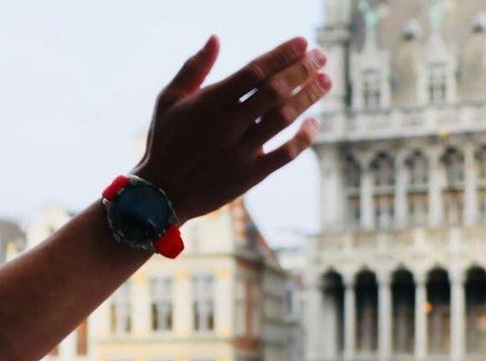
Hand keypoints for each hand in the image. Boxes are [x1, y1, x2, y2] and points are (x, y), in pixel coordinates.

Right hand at [132, 36, 330, 221]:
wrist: (159, 195)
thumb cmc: (164, 143)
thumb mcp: (168, 101)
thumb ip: (193, 69)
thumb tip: (215, 38)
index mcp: (207, 104)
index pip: (253, 72)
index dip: (281, 54)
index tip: (303, 42)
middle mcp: (226, 126)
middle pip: (274, 91)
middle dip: (302, 69)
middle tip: (320, 56)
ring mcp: (239, 153)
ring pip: (283, 118)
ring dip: (309, 96)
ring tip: (326, 81)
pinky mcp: (249, 177)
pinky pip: (286, 154)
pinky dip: (304, 138)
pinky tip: (313, 123)